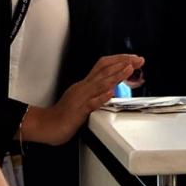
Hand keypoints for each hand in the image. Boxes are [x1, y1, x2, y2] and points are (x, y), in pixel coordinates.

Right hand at [22, 54, 143, 145]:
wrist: (47, 126)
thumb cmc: (64, 115)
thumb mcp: (83, 99)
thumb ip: (96, 93)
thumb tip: (111, 88)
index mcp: (85, 84)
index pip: (103, 66)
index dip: (118, 60)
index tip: (132, 59)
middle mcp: (83, 87)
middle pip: (104, 70)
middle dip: (122, 63)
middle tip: (138, 59)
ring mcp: (80, 98)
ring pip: (100, 83)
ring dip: (115, 75)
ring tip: (128, 69)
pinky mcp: (78, 111)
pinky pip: (90, 103)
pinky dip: (101, 97)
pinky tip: (110, 93)